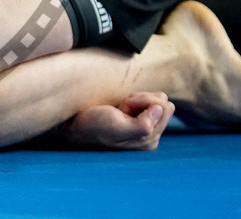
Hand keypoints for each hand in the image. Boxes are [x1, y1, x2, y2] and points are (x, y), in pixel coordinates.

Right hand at [58, 92, 175, 150]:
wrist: (76, 127)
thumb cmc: (94, 126)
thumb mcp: (116, 127)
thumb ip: (143, 125)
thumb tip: (160, 111)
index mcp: (150, 140)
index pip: (165, 108)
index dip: (144, 101)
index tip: (124, 107)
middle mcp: (151, 136)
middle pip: (163, 104)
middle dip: (141, 100)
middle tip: (122, 107)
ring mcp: (146, 128)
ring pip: (155, 101)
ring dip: (136, 100)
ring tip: (120, 109)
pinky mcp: (139, 121)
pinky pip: (147, 102)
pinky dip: (133, 101)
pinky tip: (121, 109)